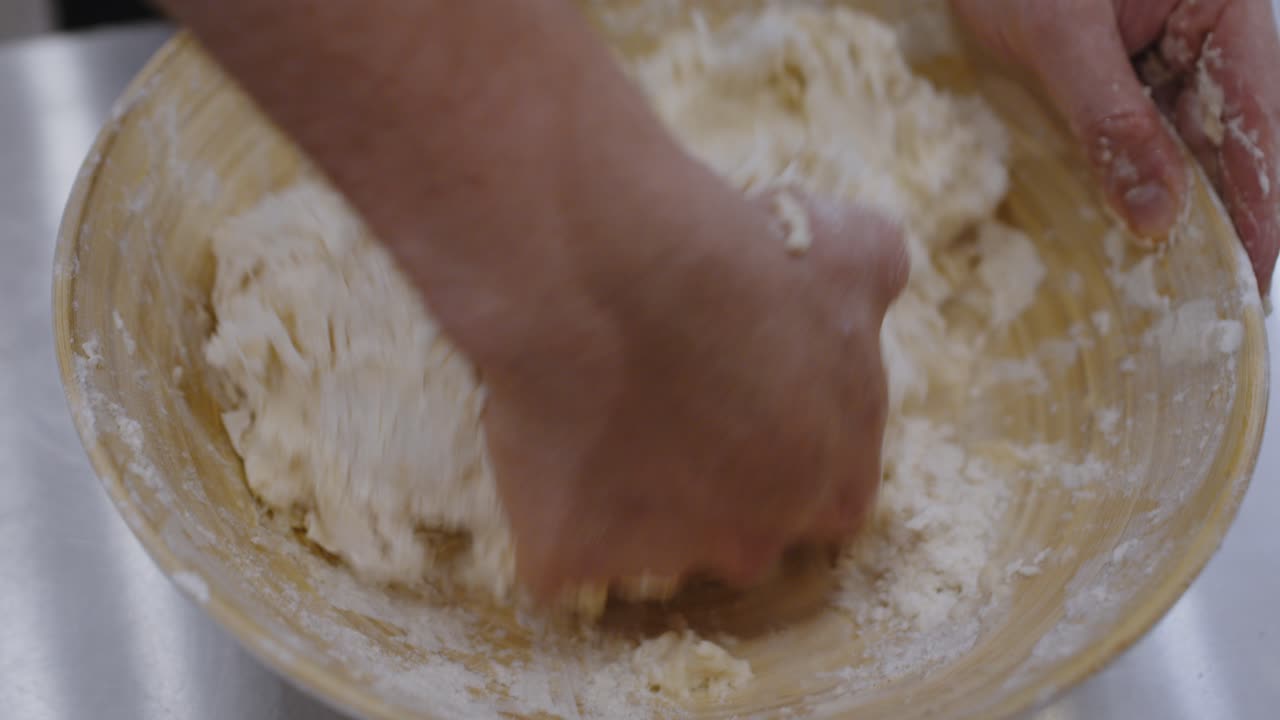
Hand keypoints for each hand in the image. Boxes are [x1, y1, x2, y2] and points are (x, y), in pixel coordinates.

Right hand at [469, 165, 905, 598]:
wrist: (607, 268)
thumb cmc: (733, 255)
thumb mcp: (843, 247)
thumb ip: (871, 280)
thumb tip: (875, 267)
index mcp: (834, 481)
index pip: (827, 500)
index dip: (784, 453)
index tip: (744, 404)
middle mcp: (758, 539)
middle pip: (737, 535)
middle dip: (707, 484)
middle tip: (662, 400)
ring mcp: (662, 556)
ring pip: (642, 548)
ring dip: (623, 495)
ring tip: (592, 402)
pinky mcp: (569, 555)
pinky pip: (553, 549)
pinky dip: (544, 503)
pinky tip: (539, 428)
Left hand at [952, 0, 1279, 292]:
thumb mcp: (1062, 33)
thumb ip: (1113, 120)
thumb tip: (1158, 216)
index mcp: (1227, 9)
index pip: (1259, 125)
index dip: (1259, 211)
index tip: (1250, 282)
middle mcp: (1208, 33)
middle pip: (1226, 145)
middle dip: (1211, 223)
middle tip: (1194, 303)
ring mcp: (1164, 54)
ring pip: (1180, 149)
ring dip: (1165, 211)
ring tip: (1155, 285)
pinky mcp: (1120, 72)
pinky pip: (1135, 137)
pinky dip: (1125, 183)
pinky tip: (1114, 232)